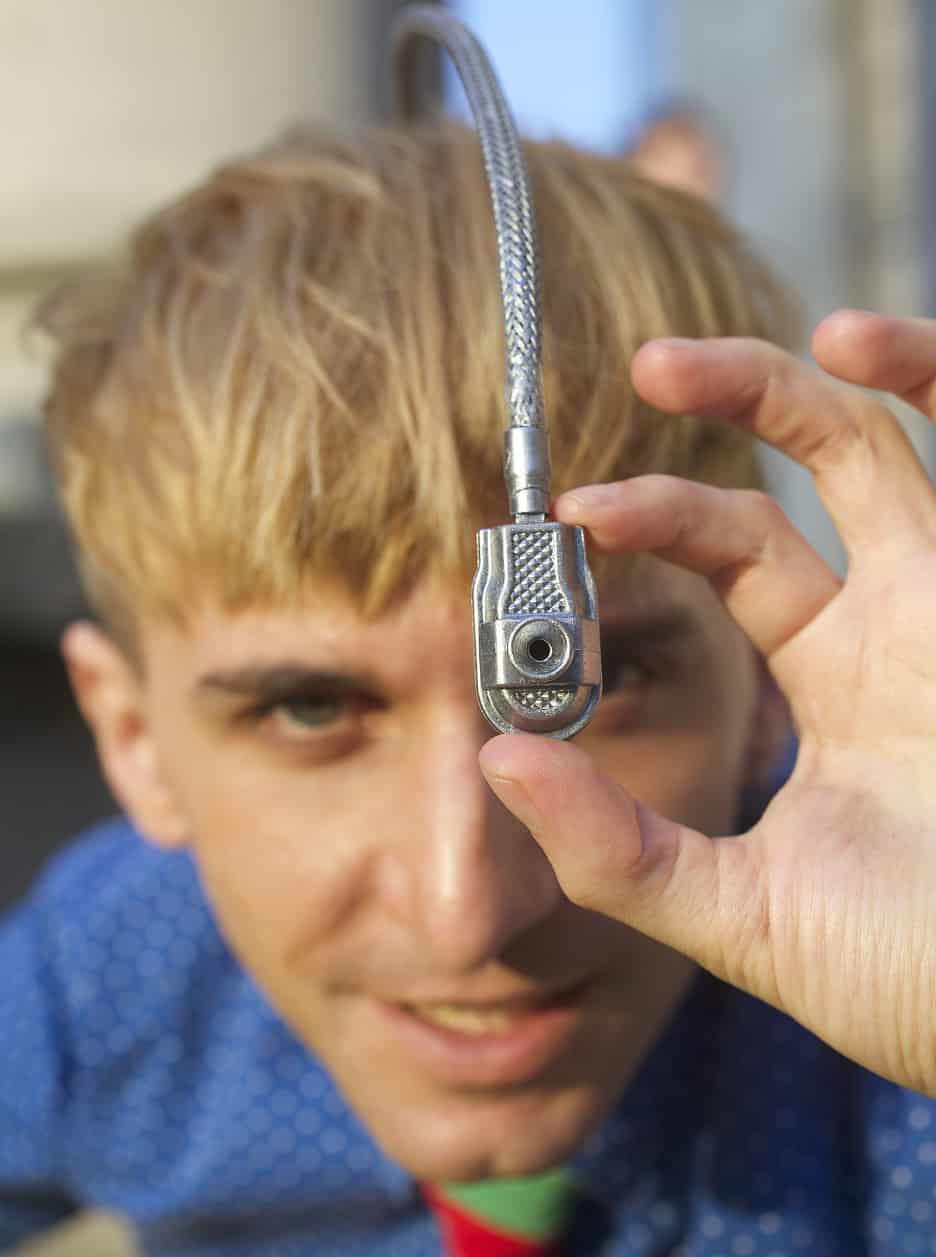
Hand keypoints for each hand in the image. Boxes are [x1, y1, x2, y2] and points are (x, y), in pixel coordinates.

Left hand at [479, 311, 935, 1094]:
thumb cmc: (908, 976)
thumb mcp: (740, 915)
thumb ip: (618, 849)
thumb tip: (499, 761)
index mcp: (839, 677)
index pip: (741, 552)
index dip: (659, 518)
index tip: (572, 515)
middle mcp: (903, 622)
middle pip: (815, 468)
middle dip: (734, 400)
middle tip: (643, 366)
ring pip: (894, 445)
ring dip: (818, 376)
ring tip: (726, 344)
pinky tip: (865, 344)